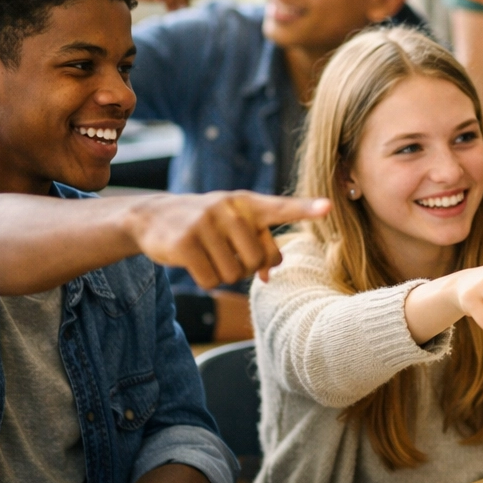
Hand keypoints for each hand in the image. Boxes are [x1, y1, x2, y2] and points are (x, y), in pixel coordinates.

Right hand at [124, 192, 329, 288]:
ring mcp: (206, 223)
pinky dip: (205, 280)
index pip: (281, 208)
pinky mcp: (185, 243)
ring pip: (234, 274)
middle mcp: (229, 209)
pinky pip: (211, 280)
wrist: (153, 217)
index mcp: (248, 203)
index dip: (305, 209)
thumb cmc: (208, 224)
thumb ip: (259, 245)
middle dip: (244, 267)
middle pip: (257, 261)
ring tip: (208, 254)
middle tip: (226, 253)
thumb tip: (270, 275)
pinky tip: (194, 262)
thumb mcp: (235, 225)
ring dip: (224, 274)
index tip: (328, 207)